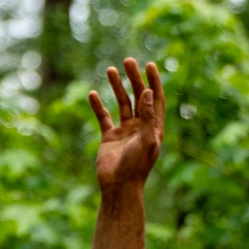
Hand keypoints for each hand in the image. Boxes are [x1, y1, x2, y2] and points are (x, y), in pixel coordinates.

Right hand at [89, 58, 164, 192]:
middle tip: (128, 61)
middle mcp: (140, 127)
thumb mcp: (146, 139)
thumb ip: (146, 116)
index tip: (150, 65)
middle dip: (134, 78)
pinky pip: (103, 116)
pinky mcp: (109, 137)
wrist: (119, 187)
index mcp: (153, 128)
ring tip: (110, 69)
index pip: (155, 99)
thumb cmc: (136, 166)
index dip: (155, 82)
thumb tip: (148, 91)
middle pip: (138, 96)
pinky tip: (93, 94)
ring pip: (121, 103)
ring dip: (117, 86)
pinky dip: (98, 105)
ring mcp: (125, 131)